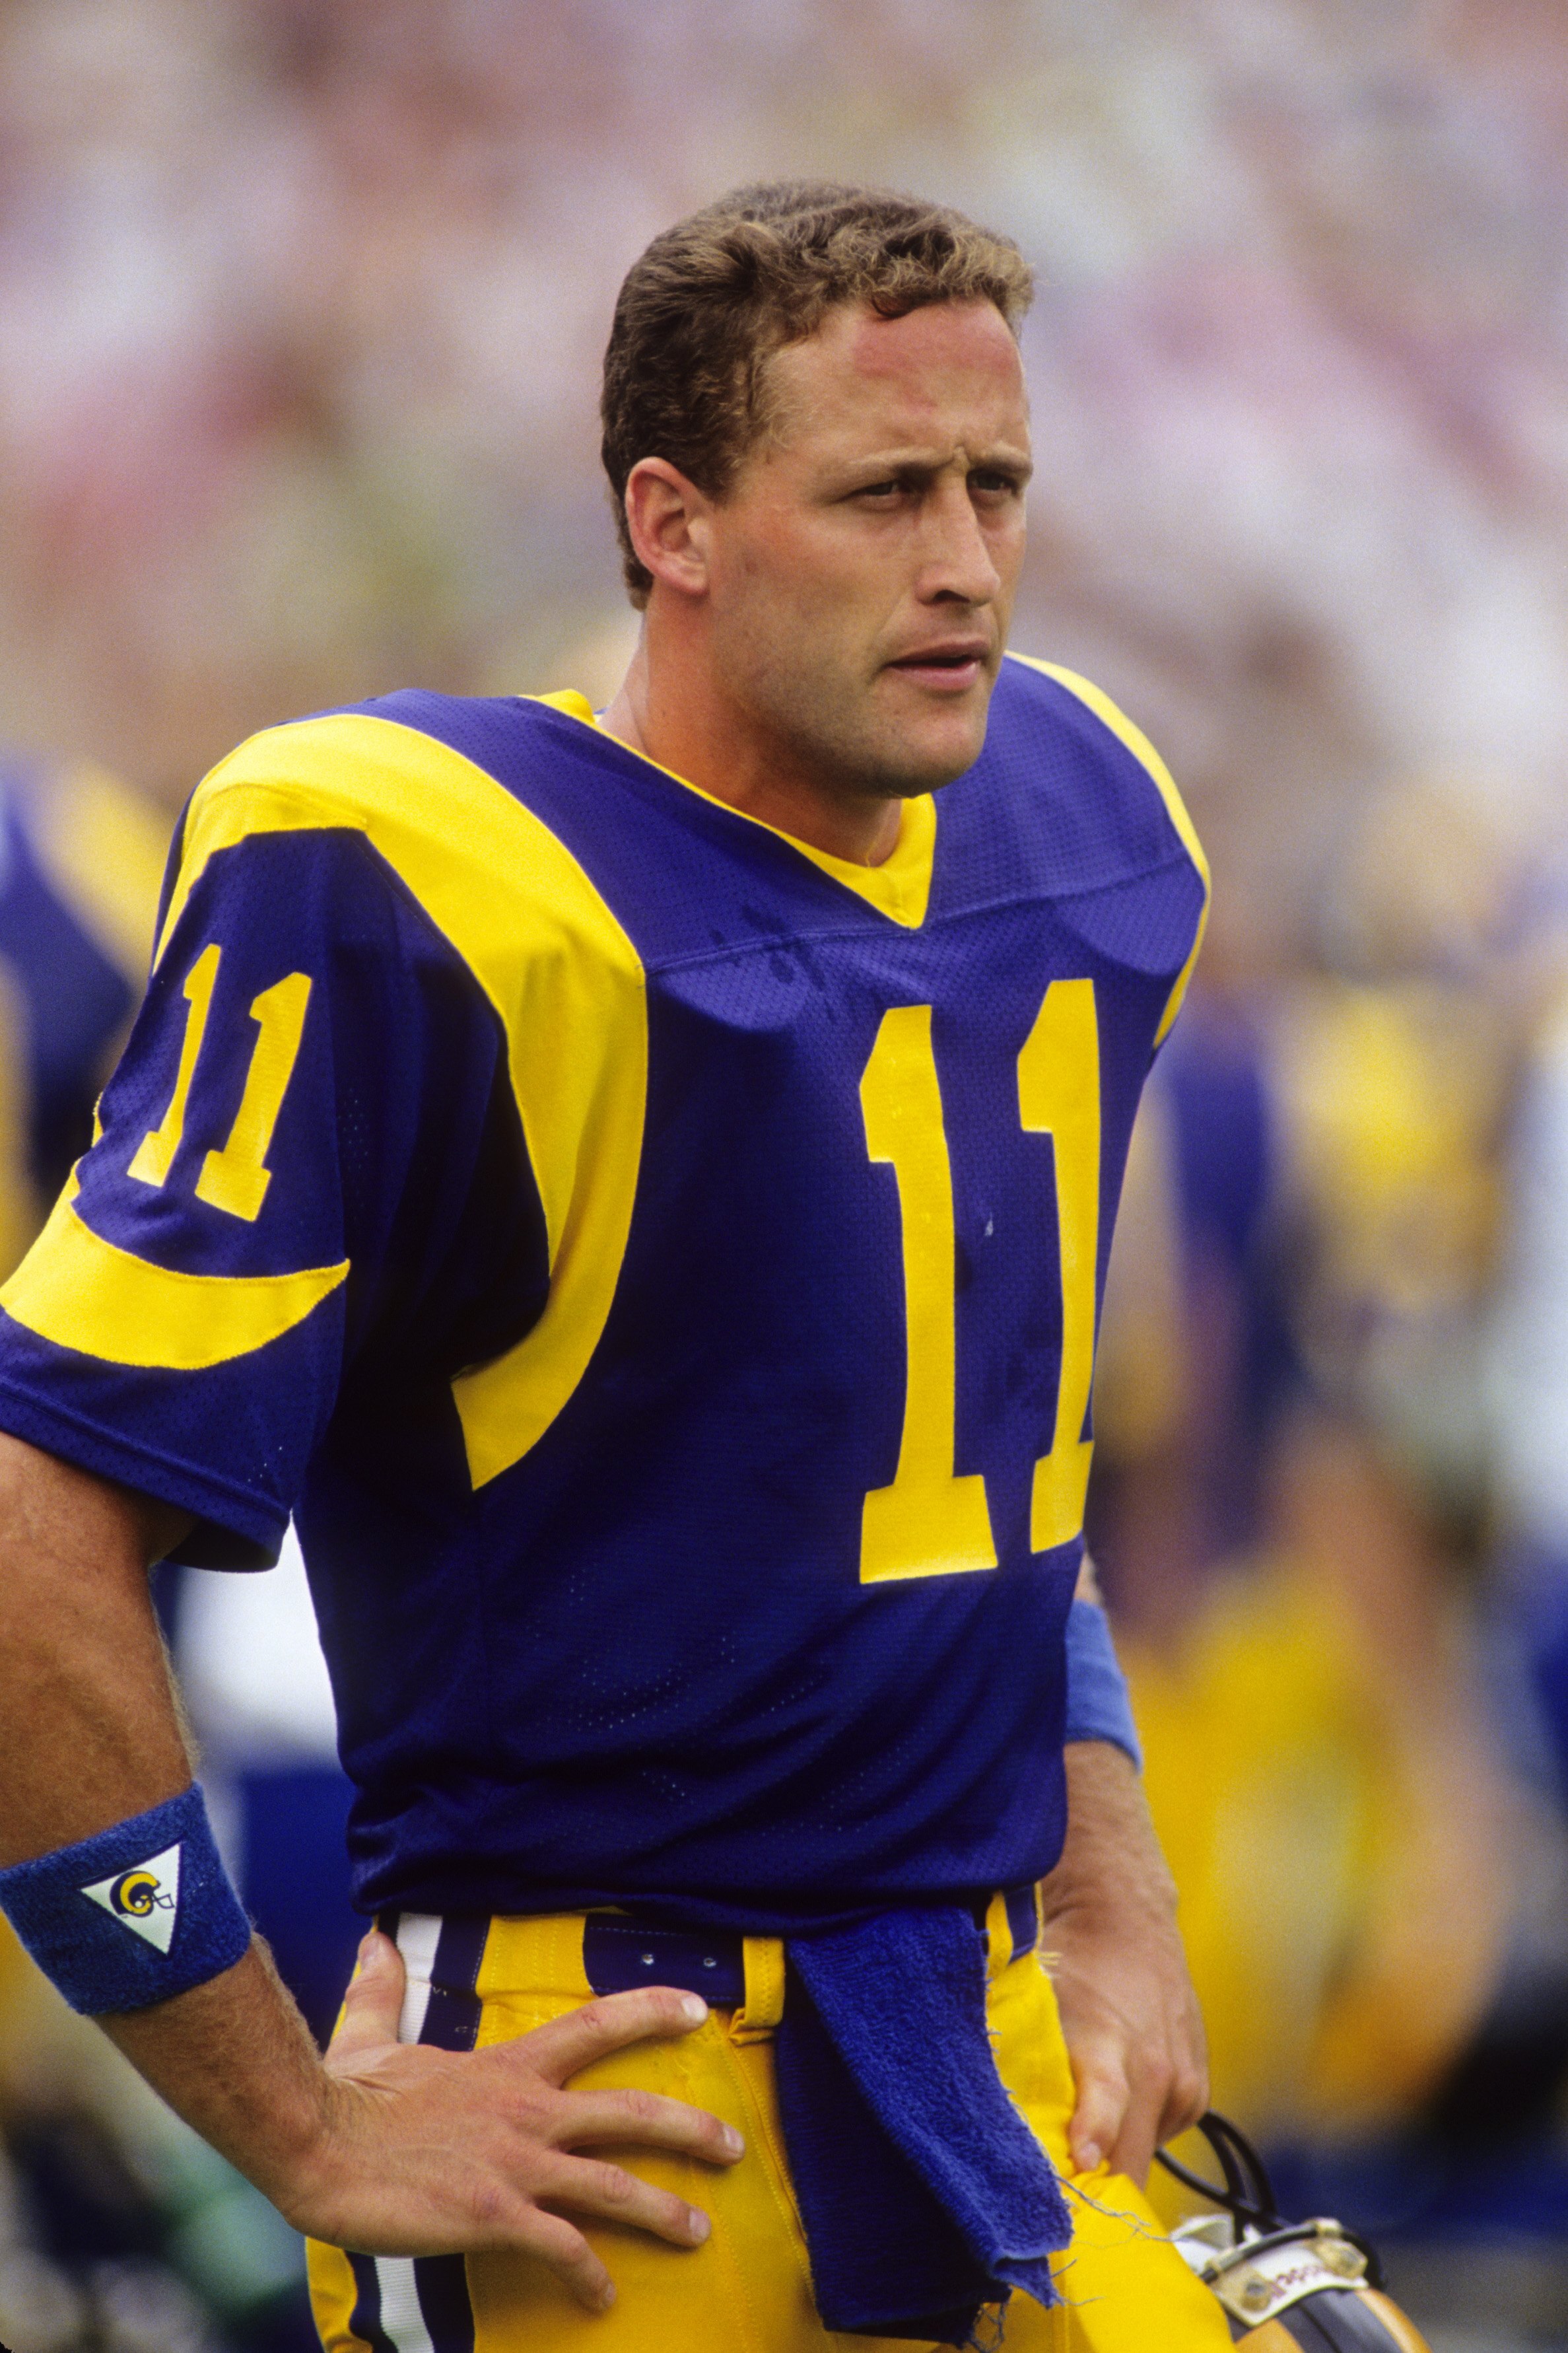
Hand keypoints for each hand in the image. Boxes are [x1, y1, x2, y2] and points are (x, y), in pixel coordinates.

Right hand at [284, 1930, 744, 2310]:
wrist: (318, 2145)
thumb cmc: (343, 2096)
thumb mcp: (370, 2033)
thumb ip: (382, 1989)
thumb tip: (373, 1940)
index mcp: (506, 2067)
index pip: (594, 2026)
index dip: (649, 2013)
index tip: (695, 2008)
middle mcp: (526, 2111)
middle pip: (629, 2112)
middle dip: (690, 2127)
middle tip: (733, 2145)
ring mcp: (516, 2165)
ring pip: (614, 2186)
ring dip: (664, 2210)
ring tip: (699, 2230)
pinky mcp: (495, 2216)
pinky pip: (563, 2249)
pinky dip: (590, 2275)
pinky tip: (604, 2299)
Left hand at [1040, 1741, 1207, 2186]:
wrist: (1127, 1919)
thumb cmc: (1073, 1965)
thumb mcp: (1038, 2010)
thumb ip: (1024, 2070)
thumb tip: (993, 2136)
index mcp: (1109, 2046)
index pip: (1105, 2104)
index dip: (1090, 2141)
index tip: (1078, 2171)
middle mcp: (1155, 2070)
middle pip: (1128, 2166)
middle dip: (1094, 2199)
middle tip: (1051, 2217)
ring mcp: (1182, 2084)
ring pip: (1144, 2159)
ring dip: (1113, 2163)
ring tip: (1078, 2137)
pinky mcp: (1196, 2094)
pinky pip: (1160, 2137)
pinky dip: (1136, 2132)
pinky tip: (1116, 2096)